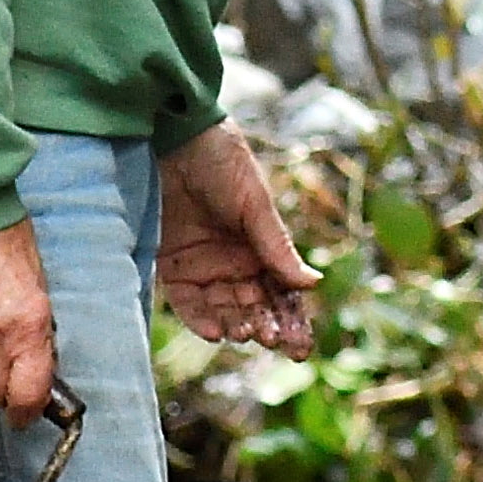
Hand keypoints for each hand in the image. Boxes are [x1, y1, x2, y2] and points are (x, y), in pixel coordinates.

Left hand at [157, 124, 319, 357]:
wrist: (171, 136)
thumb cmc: (221, 159)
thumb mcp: (254, 203)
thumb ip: (276, 245)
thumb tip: (313, 283)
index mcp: (261, 246)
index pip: (281, 293)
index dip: (291, 320)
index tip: (299, 345)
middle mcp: (233, 262)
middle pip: (254, 307)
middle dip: (265, 327)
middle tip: (272, 339)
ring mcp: (201, 266)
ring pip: (224, 310)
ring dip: (236, 325)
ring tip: (245, 333)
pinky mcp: (170, 266)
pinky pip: (187, 303)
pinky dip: (199, 320)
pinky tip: (214, 332)